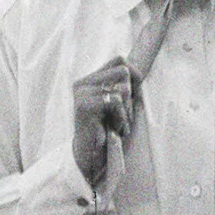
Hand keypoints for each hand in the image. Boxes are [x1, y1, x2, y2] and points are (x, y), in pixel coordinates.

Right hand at [71, 58, 133, 186]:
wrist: (92, 154)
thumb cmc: (108, 129)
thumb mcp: (119, 102)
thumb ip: (126, 82)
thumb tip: (134, 68)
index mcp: (88, 79)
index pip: (119, 60)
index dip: (133, 76)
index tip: (130, 98)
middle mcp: (82, 82)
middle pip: (123, 70)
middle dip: (131, 95)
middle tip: (123, 115)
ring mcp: (81, 92)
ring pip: (122, 88)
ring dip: (127, 110)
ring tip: (118, 124)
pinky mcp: (84, 104)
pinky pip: (116, 101)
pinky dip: (122, 117)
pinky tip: (115, 129)